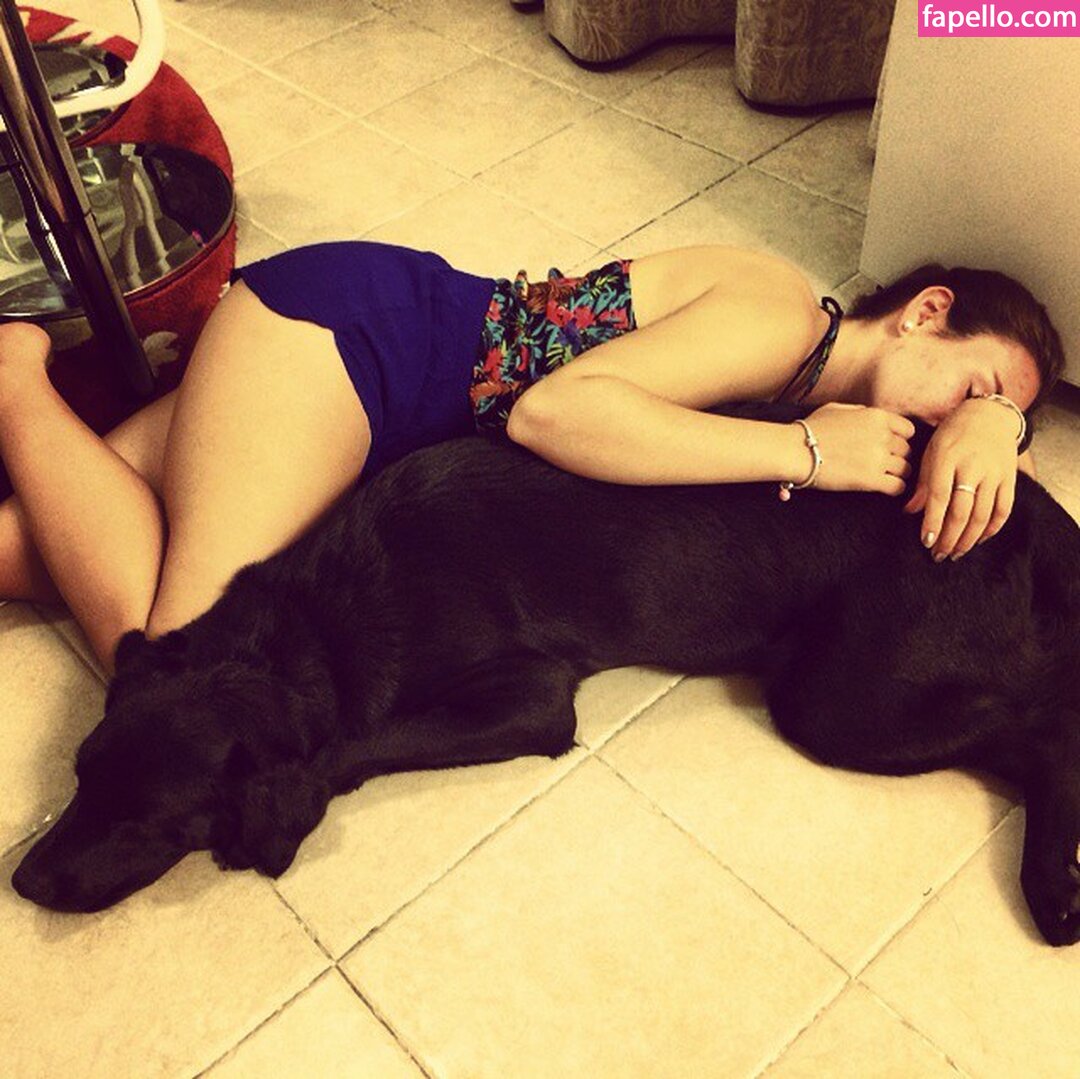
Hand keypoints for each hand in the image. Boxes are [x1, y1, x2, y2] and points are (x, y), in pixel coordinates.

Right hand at [802, 403, 915, 494]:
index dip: (900, 439)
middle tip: (883, 464)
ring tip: (883, 476)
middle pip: (906, 451)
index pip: (908, 430)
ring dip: (896, 474)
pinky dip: (894, 489)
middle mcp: (883, 436)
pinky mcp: (871, 480)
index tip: (890, 446)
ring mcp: (878, 458)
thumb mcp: (837, 409)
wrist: (796, 450)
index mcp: (877, 416)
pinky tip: (884, 488)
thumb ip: (860, 411)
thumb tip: (869, 416)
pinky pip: (898, 486)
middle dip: (897, 457)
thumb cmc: (811, 430)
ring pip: (905, 469)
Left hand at [903, 397, 1019, 559]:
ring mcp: (994, 474)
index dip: (932, 522)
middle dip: (949, 538)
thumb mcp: (931, 453)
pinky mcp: (1010, 478)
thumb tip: (910, 512)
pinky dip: (992, 529)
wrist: (987, 416)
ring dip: (968, 539)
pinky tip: (979, 540)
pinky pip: (1003, 510)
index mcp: (948, 459)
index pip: (939, 497)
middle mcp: (973, 467)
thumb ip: (923, 483)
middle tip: (938, 555)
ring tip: (955, 553)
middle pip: (962, 511)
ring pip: (983, 515)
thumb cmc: (952, 436)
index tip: (926, 542)